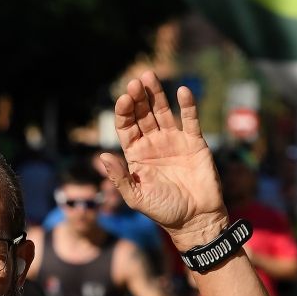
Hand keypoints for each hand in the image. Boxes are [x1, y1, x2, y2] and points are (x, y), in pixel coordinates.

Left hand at [99, 71, 225, 251]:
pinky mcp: (194, 142)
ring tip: (149, 76)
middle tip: (135, 82)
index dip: (124, 112)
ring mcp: (174, 141)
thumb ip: (119, 178)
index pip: (126, 127)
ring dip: (157, 94)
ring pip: (163, 111)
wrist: (194, 219)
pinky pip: (190, 120)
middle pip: (143, 114)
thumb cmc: (163, 211)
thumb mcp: (135, 198)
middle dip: (138, 98)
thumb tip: (101, 156)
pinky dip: (187, 105)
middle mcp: (153, 144)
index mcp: (136, 156)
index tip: (124, 99)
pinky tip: (182, 91)